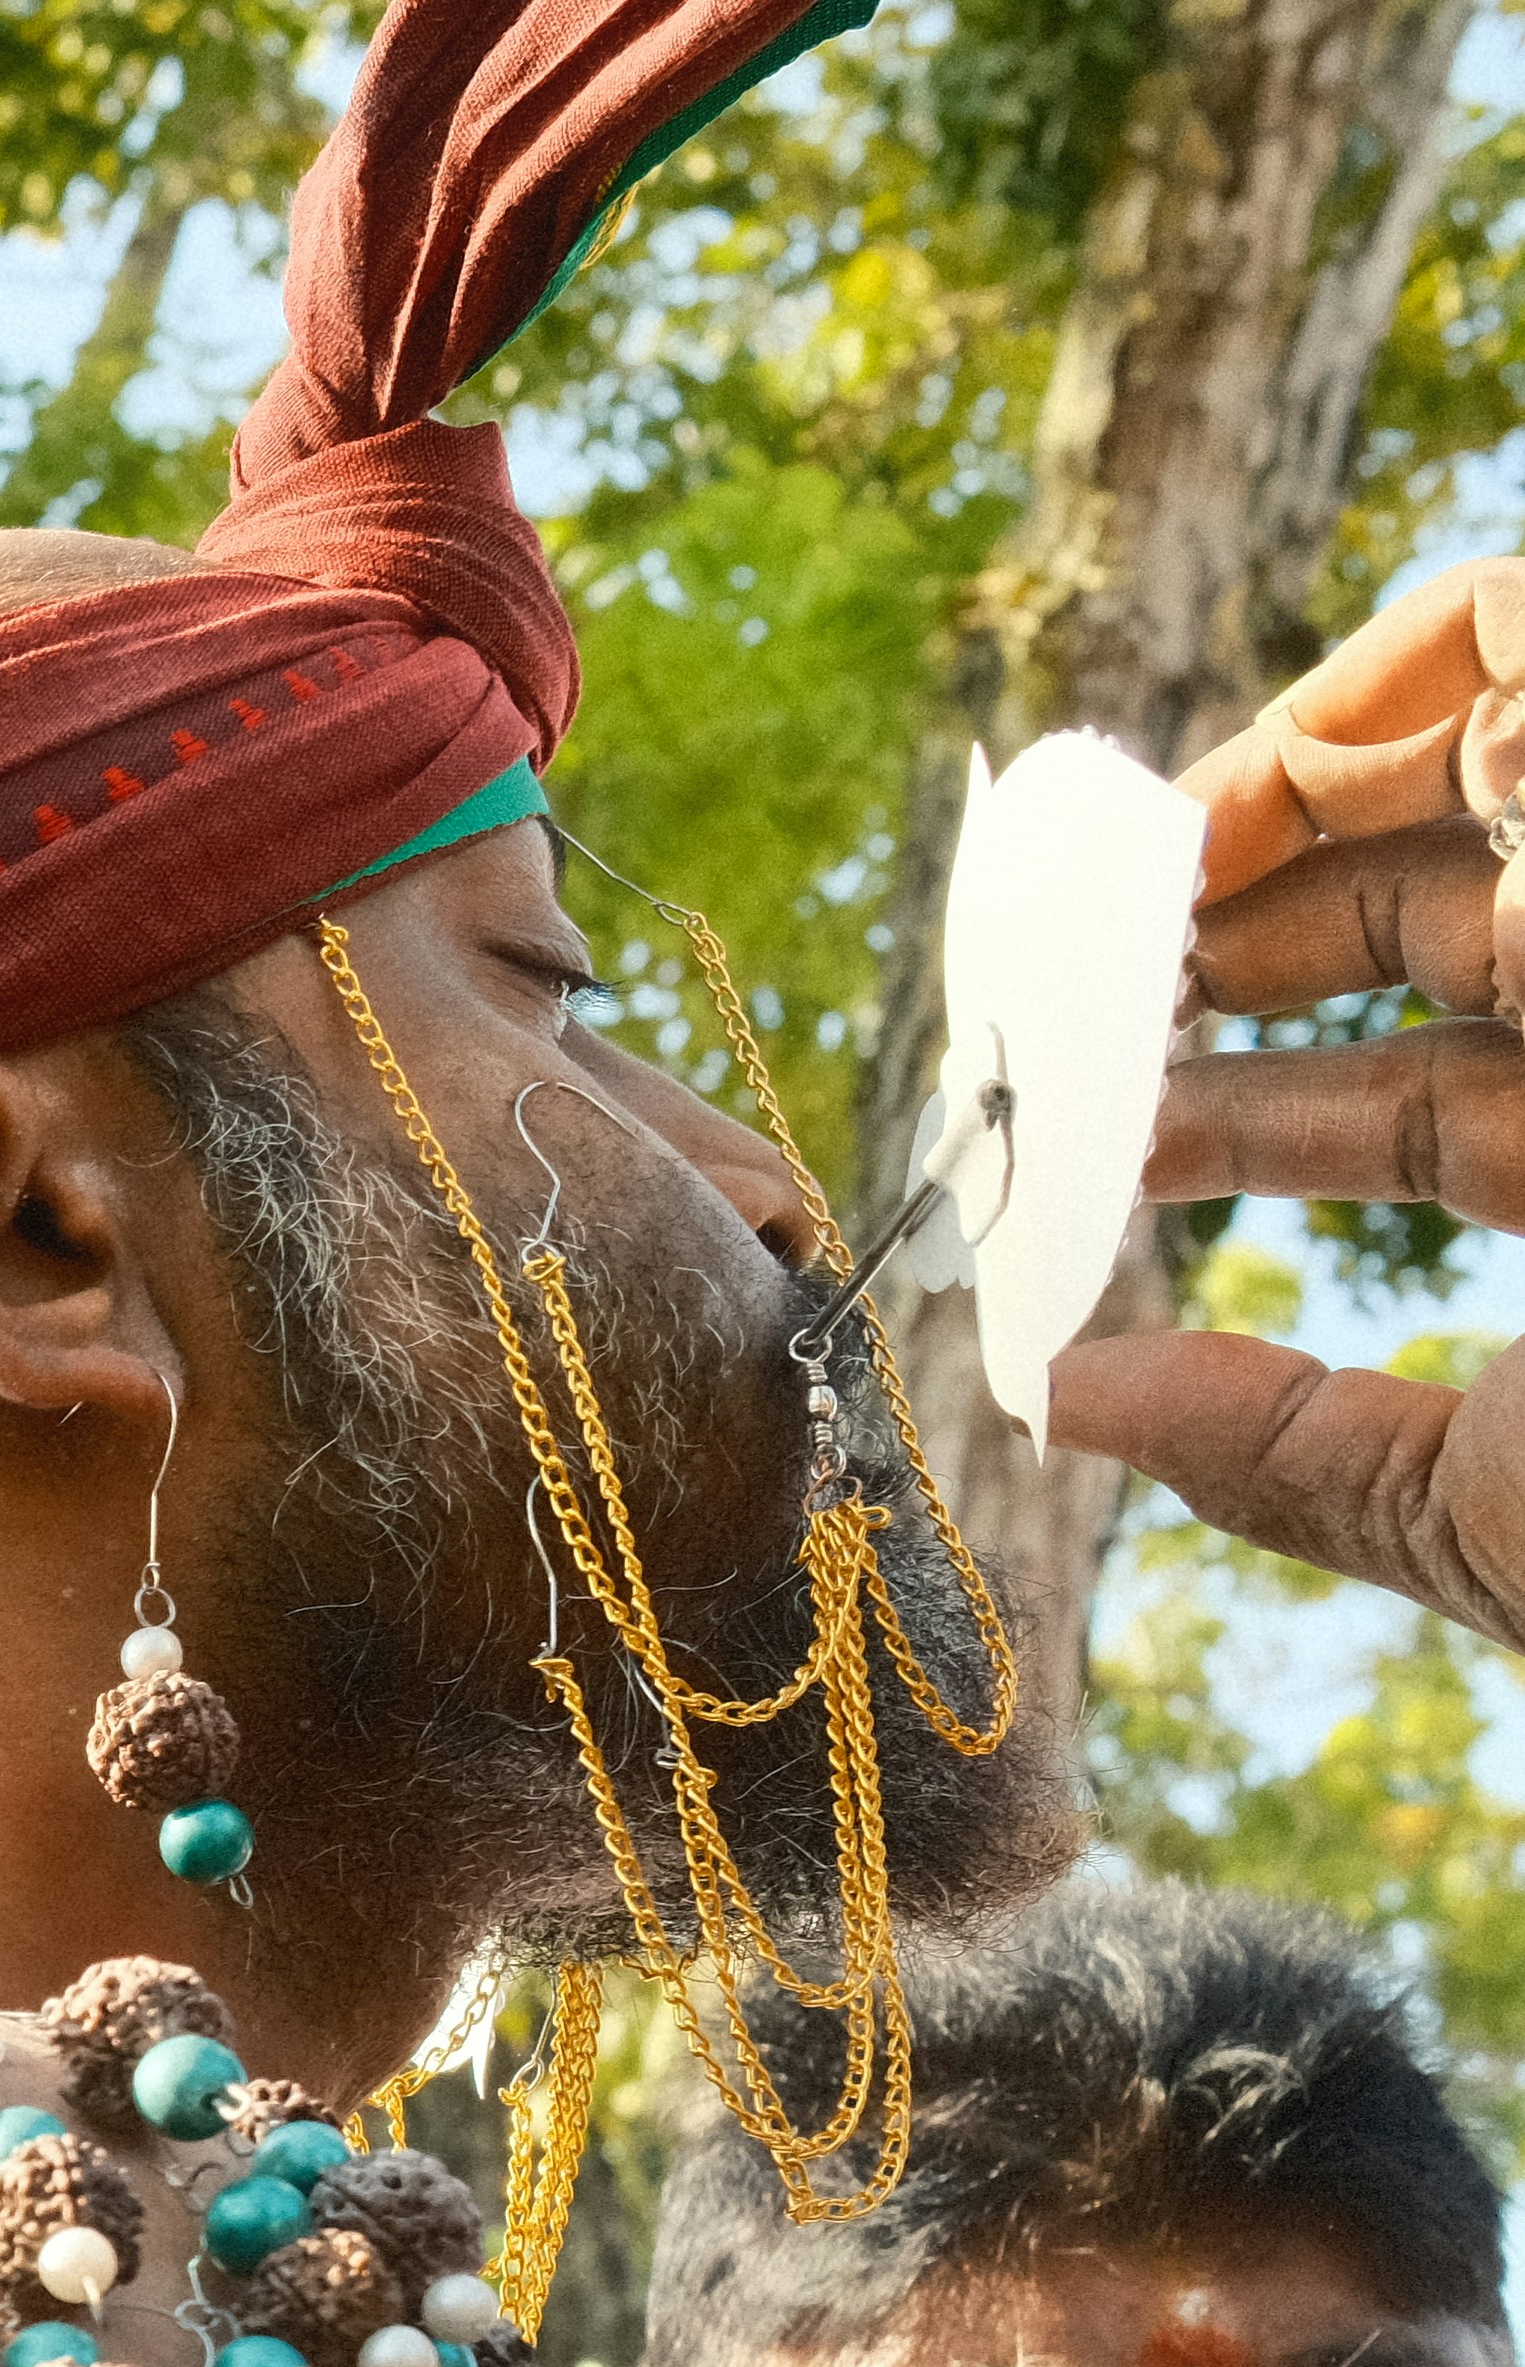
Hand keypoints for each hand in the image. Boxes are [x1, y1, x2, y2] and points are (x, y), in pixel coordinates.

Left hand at [1044, 550, 1524, 1633]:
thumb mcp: (1488, 1507)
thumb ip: (1298, 1454)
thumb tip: (1083, 1400)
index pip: (1422, 1113)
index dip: (1242, 1110)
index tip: (1081, 1116)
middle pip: (1454, 920)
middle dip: (1245, 926)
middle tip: (1075, 968)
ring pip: (1501, 763)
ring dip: (1293, 790)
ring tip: (1123, 867)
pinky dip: (1418, 670)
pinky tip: (1243, 789)